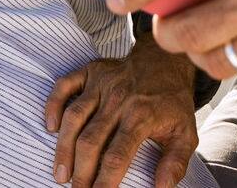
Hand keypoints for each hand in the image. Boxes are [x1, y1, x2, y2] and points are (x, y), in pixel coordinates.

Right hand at [44, 41, 199, 187]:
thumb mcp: (186, 133)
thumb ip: (176, 162)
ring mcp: (101, 83)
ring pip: (74, 117)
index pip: (117, 155)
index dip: (105, 180)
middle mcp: (118, 99)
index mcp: (141, 116)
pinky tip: (50, 127)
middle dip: (81, 171)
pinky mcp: (90, 71)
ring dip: (64, 147)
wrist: (165, 62)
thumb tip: (162, 187)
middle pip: (91, 140)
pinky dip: (53, 105)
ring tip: (60, 172)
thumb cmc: (172, 102)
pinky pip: (64, 85)